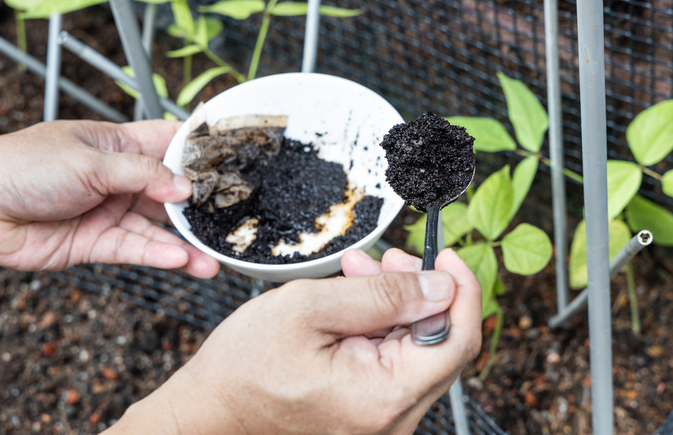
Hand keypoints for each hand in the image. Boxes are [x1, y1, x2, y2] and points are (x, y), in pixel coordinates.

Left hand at [0, 120, 218, 277]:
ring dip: (184, 244)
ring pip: (156, 229)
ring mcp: (108, 212)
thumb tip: (184, 187)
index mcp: (116, 145)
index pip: (166, 144)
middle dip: (198, 207)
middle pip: (169, 192)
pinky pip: (135, 249)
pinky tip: (180, 260)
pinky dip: (158, 255)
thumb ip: (142, 175)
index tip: (231, 162)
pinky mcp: (96, 243)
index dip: (197, 152)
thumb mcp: (90, 162)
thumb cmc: (23, 167)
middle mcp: (117, 179)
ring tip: (212, 259)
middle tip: (229, 220)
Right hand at [105, 248, 481, 433]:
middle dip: (421, 290)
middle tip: (386, 258)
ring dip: (398, 304)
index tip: (445, 255)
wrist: (211, 411)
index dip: (462, 290)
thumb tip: (441, 286)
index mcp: (382, 397)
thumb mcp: (310, 309)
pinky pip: (395, 364)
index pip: (457, 340)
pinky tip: (356, 302)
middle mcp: (392, 420)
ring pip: (417, 350)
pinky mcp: (370, 414)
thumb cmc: (245, 365)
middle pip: (440, 344)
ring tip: (360, 273)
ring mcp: (382, 421)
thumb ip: (382, 295)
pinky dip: (383, 327)